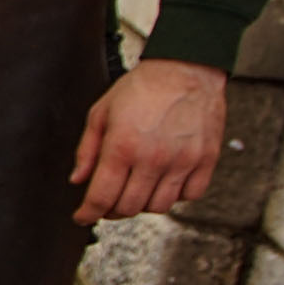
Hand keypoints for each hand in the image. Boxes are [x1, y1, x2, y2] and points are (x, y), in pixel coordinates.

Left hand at [71, 59, 226, 224]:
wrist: (185, 68)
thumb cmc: (143, 87)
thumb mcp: (101, 112)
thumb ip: (87, 149)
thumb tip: (78, 179)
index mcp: (123, 146)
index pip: (101, 197)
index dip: (88, 213)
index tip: (83, 216)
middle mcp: (153, 158)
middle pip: (129, 207)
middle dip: (112, 210)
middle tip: (108, 202)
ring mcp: (182, 162)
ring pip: (158, 206)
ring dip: (143, 204)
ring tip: (136, 189)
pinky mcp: (205, 160)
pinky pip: (189, 196)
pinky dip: (175, 195)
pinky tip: (165, 181)